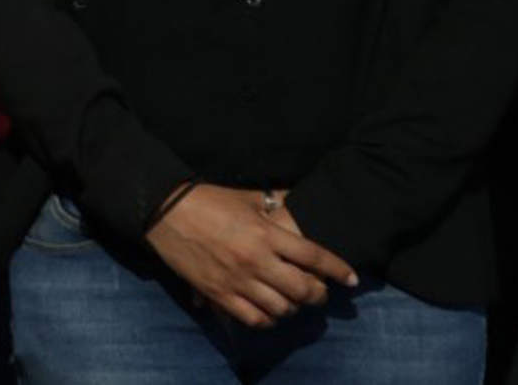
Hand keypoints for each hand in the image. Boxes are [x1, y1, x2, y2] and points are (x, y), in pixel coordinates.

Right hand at [143, 184, 356, 327]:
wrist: (165, 211)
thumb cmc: (207, 199)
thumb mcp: (245, 197)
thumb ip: (274, 203)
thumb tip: (295, 201)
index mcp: (265, 233)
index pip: (314, 257)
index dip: (338, 270)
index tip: (351, 279)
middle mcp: (257, 260)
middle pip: (303, 289)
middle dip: (318, 294)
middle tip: (319, 291)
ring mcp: (238, 280)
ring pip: (281, 308)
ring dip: (293, 307)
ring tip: (292, 301)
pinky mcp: (219, 294)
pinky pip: (254, 318)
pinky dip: (268, 319)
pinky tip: (269, 312)